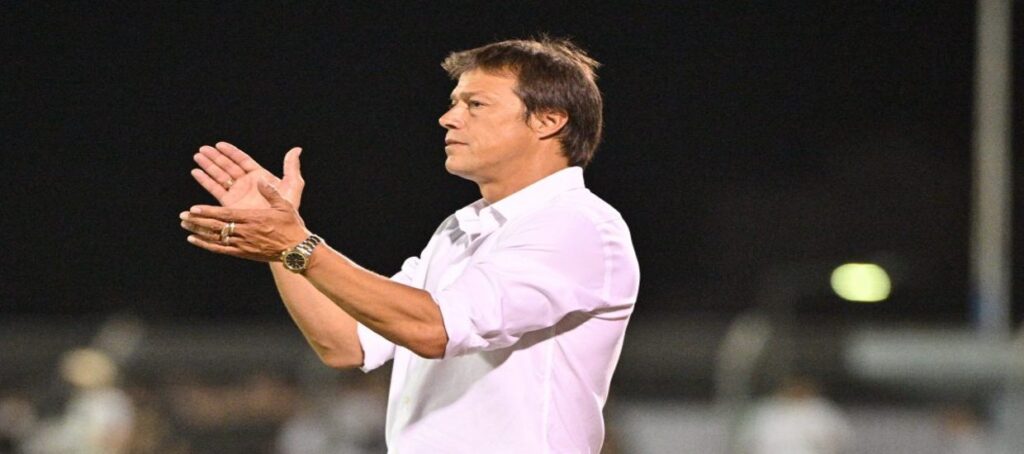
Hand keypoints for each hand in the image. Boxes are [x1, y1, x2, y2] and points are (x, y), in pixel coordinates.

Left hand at [181, 179, 309, 261]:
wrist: (296, 250)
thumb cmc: (291, 226)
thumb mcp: (284, 205)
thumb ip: (271, 192)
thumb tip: (261, 179)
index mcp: (253, 218)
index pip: (225, 215)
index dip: (208, 212)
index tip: (193, 208)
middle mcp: (244, 232)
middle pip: (216, 226)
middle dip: (198, 221)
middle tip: (182, 217)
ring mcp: (242, 244)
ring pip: (215, 238)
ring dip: (198, 232)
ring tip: (184, 226)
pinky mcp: (242, 253)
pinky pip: (220, 249)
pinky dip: (206, 245)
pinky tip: (194, 241)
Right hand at [191, 142, 304, 208]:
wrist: (280, 229)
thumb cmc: (289, 208)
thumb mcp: (292, 185)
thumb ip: (291, 167)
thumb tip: (296, 149)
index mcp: (259, 176)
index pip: (242, 160)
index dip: (231, 152)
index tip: (219, 144)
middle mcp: (246, 183)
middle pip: (228, 166)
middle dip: (215, 157)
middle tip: (203, 149)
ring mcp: (238, 193)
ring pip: (220, 176)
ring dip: (208, 166)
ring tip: (198, 156)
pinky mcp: (230, 204)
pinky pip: (216, 190)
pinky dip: (206, 181)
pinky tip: (196, 172)